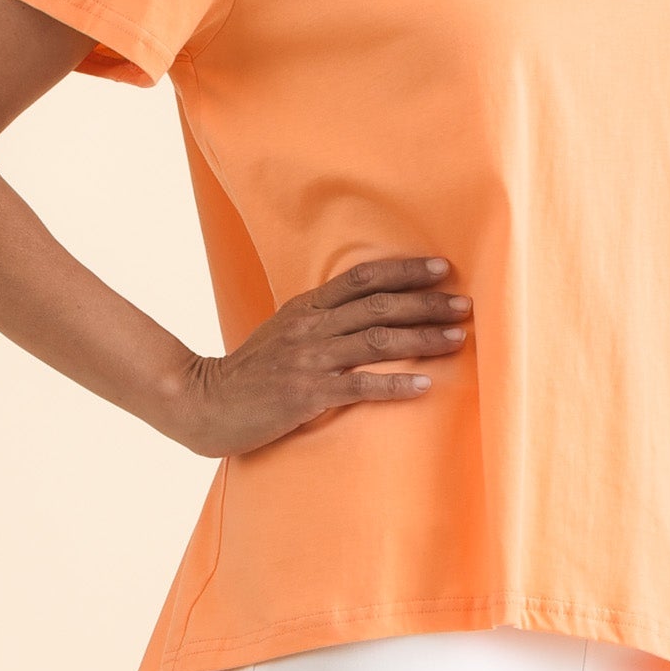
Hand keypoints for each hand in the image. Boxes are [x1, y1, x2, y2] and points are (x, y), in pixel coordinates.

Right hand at [175, 254, 471, 458]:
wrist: (204, 402)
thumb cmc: (250, 372)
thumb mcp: (283, 332)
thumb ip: (321, 320)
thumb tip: (366, 312)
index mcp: (305, 307)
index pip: (361, 278)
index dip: (403, 270)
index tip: (441, 268)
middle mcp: (310, 327)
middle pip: (378, 306)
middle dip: (426, 303)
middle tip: (465, 304)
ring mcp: (308, 360)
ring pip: (376, 342)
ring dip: (422, 339)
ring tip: (458, 340)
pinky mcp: (305, 394)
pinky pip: (359, 387)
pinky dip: (394, 385)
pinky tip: (424, 386)